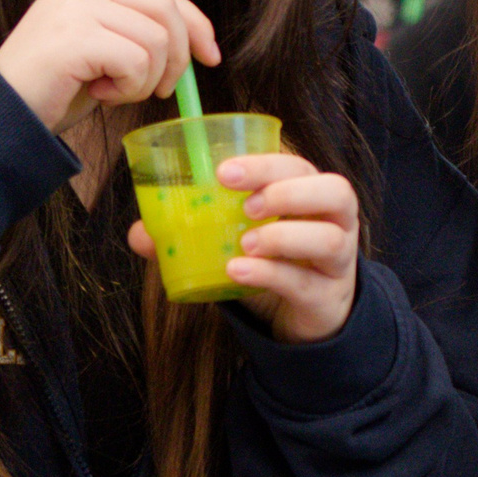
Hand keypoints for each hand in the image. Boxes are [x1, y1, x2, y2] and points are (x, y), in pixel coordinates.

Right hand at [0, 0, 220, 132]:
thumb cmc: (52, 92)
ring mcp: (75, 9)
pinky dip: (129, 87)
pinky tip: (99, 95)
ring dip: (147, 80)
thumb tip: (194, 43)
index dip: (195, 24)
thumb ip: (135, 36)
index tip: (210, 57)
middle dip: (179, 56)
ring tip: (114, 93)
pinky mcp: (74, 38)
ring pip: (155, 40)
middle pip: (165, 9)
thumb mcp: (101, 54)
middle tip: (164, 91)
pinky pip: (136, 61)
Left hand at [125, 153, 358, 342]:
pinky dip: (271, 275)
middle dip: (289, 193)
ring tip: (245, 243)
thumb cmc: (274, 259)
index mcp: (309, 192)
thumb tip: (140, 233)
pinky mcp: (327, 296)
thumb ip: (190, 232)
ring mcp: (337, 260)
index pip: (299, 166)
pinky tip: (239, 272)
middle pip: (334, 191)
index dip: (267, 164)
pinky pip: (306, 282)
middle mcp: (334, 220)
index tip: (224, 173)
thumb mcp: (236, 239)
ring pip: (329, 239)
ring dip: (284, 237)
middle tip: (247, 206)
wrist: (305, 311)